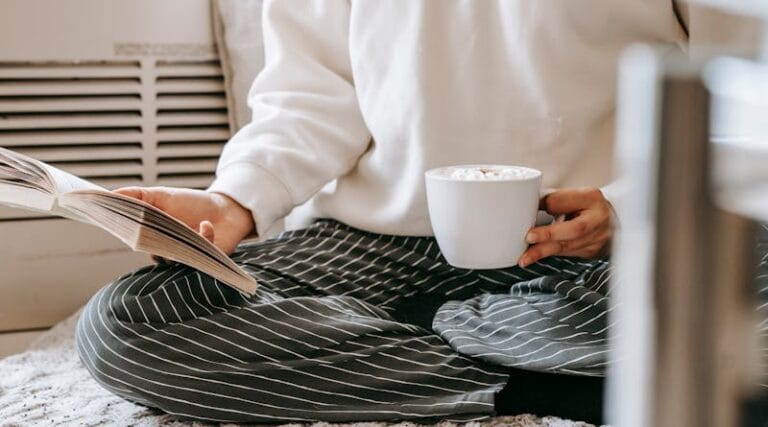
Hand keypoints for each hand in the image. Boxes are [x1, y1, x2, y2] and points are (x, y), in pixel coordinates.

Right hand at [114, 187, 253, 254]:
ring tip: (184, 225)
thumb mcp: (162, 195)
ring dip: (179, 240)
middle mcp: (168, 251)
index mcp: (154, 237)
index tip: (126, 226)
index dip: (131, 235)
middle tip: (157, 227)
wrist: (226, 210)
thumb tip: (109, 194)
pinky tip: (206, 224)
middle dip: (155, 241)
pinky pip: (201, 254)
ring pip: (176, 257)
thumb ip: (137, 196)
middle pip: (154, 252)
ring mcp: (186, 257)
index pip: (137, 241)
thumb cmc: (192, 204)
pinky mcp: (206, 260)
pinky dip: (204, 236)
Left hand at [518, 188, 612, 266]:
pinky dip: (549, 254)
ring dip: (543, 252)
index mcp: (591, 198)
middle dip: (549, 234)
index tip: (530, 206)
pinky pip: (568, 254)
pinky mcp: (592, 252)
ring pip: (569, 247)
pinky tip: (534, 257)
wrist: (609, 220)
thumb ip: (554, 201)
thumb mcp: (573, 195)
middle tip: (528, 237)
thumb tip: (526, 207)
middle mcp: (598, 219)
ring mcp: (598, 238)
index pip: (568, 201)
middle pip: (575, 229)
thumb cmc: (585, 206)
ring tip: (524, 258)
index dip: (549, 204)